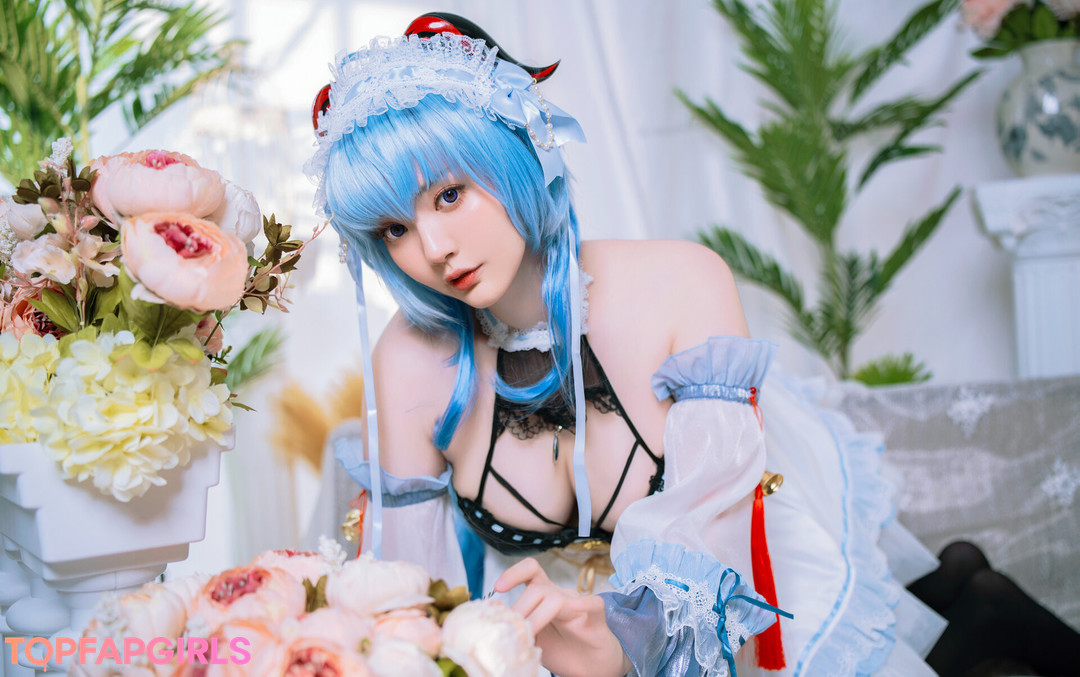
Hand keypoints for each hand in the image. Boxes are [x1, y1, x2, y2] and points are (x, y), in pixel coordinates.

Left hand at [495, 558, 632, 676]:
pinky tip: (575, 608)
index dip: (514, 573)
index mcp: (544, 597)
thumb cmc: (563, 650)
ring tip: (530, 635)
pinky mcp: (597, 619)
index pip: (530, 572)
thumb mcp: (534, 639)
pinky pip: (593, 604)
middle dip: (520, 609)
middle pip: (537, 589)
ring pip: (557, 598)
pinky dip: (584, 603)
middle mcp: (561, 596)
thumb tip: (495, 626)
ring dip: (538, 616)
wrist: (590, 668)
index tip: (497, 588)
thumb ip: (519, 630)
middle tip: (511, 630)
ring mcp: (579, 605)